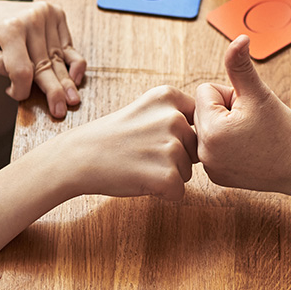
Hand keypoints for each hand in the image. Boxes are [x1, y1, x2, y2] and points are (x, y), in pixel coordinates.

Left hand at [0, 0, 86, 117]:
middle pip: (44, 65)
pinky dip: (76, 65)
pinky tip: (75, 80)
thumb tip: (13, 74)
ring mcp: (47, 14)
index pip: (22, 69)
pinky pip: (70, 46)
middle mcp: (31, 17)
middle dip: (53, 91)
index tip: (13, 95)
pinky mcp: (58, 15)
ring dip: (66, 83)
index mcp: (8, 27)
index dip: (21, 89)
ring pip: (59, 59)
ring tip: (72, 101)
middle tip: (60, 111)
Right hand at [62, 85, 197, 200]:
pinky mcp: (167, 176)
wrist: (78, 158)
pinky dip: (162, 193)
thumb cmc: (112, 137)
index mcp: (169, 96)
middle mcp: (174, 118)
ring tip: (138, 164)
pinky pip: (178, 192)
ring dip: (167, 174)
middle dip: (174, 157)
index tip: (152, 136)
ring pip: (187, 171)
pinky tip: (139, 180)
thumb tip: (212, 127)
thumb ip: (176, 113)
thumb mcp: (145, 109)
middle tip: (141, 152)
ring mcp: (171, 147)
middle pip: (194, 149)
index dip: (178, 136)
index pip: (197, 122)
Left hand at [195, 35, 290, 194]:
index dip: (230, 94)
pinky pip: (212, 148)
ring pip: (208, 128)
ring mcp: (210, 168)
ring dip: (225, 126)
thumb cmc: (284, 130)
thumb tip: (238, 38)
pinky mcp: (217, 176)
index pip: (205, 91)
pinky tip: (248, 150)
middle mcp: (204, 153)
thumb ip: (241, 65)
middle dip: (226, 110)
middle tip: (252, 124)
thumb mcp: (260, 94)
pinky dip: (227, 145)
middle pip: (203, 110)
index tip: (249, 110)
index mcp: (211, 131)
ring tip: (251, 136)